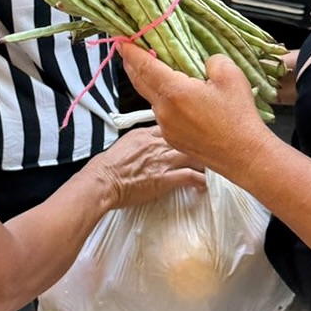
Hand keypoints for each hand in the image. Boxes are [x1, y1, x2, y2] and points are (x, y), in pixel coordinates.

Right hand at [85, 124, 204, 209]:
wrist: (103, 182)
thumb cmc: (108, 167)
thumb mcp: (123, 143)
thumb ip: (139, 139)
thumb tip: (146, 142)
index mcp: (146, 133)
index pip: (173, 125)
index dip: (185, 130)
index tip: (191, 137)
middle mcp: (158, 144)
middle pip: (188, 138)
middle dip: (199, 145)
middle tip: (206, 152)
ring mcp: (163, 161)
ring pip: (194, 155)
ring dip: (203, 162)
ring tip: (208, 169)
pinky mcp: (166, 179)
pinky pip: (191, 176)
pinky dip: (201, 181)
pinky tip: (203, 185)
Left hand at [119, 44, 272, 176]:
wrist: (244, 155)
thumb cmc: (238, 116)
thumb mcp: (230, 75)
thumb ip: (211, 60)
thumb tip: (204, 63)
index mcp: (174, 91)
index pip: (144, 66)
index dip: (131, 52)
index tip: (122, 41)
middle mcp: (164, 110)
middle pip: (140, 83)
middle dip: (132, 65)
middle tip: (129, 52)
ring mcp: (166, 127)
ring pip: (153, 100)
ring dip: (151, 85)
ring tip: (157, 72)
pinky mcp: (173, 139)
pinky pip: (163, 115)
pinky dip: (164, 102)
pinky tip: (177, 99)